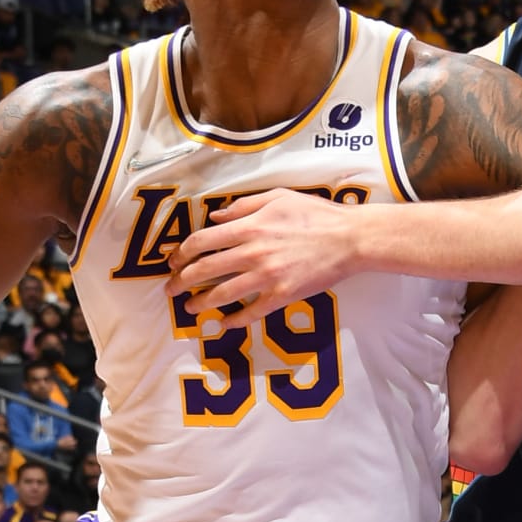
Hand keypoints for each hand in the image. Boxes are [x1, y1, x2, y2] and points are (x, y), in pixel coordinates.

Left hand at [168, 191, 358, 320]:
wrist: (349, 239)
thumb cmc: (316, 214)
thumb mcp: (278, 197)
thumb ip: (243, 206)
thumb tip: (215, 216)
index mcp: (248, 226)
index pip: (201, 241)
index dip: (181, 253)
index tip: (172, 262)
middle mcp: (252, 252)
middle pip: (204, 270)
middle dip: (181, 281)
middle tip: (172, 289)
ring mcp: (266, 277)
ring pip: (221, 294)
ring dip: (201, 303)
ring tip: (191, 309)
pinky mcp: (282, 296)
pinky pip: (250, 313)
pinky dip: (234, 321)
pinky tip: (223, 325)